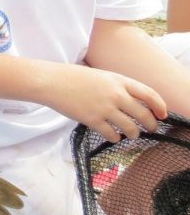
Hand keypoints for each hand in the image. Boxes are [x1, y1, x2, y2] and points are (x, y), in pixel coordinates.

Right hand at [43, 63, 165, 141]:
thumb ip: (117, 86)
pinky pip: (112, 134)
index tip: (163, 114)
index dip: (160, 106)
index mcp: (119, 80)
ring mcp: (104, 108)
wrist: (50, 82)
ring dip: (135, 134)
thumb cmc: (72, 78)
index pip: (149, 94)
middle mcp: (115, 94)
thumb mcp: (100, 75)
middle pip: (144, 114)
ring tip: (132, 135)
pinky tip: (113, 136)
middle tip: (151, 129)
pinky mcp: (92, 120)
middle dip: (151, 124)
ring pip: (131, 128)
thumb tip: (131, 102)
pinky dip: (116, 138)